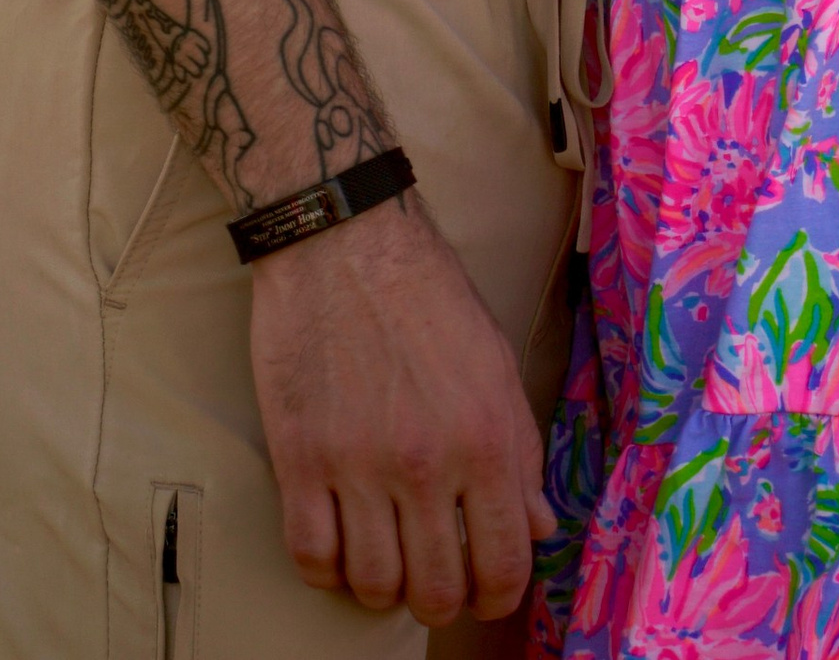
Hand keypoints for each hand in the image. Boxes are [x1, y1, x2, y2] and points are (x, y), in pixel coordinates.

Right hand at [248, 190, 549, 627]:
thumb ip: (521, 451)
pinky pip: (310, 556)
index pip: (505, 565)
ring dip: (381, 586)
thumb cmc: (426, 292)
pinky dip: (326, 568)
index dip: (499, 597)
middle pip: (435, 591)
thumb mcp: (495, 362)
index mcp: (485, 440)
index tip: (486, 594)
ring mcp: (357, 465)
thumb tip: (538, 527)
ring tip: (383, 557)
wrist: (342, 238)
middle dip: (439, 600)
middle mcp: (425, 463)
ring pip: (372, 585)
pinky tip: (337, 542)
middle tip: (431, 577)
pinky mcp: (299, 457)